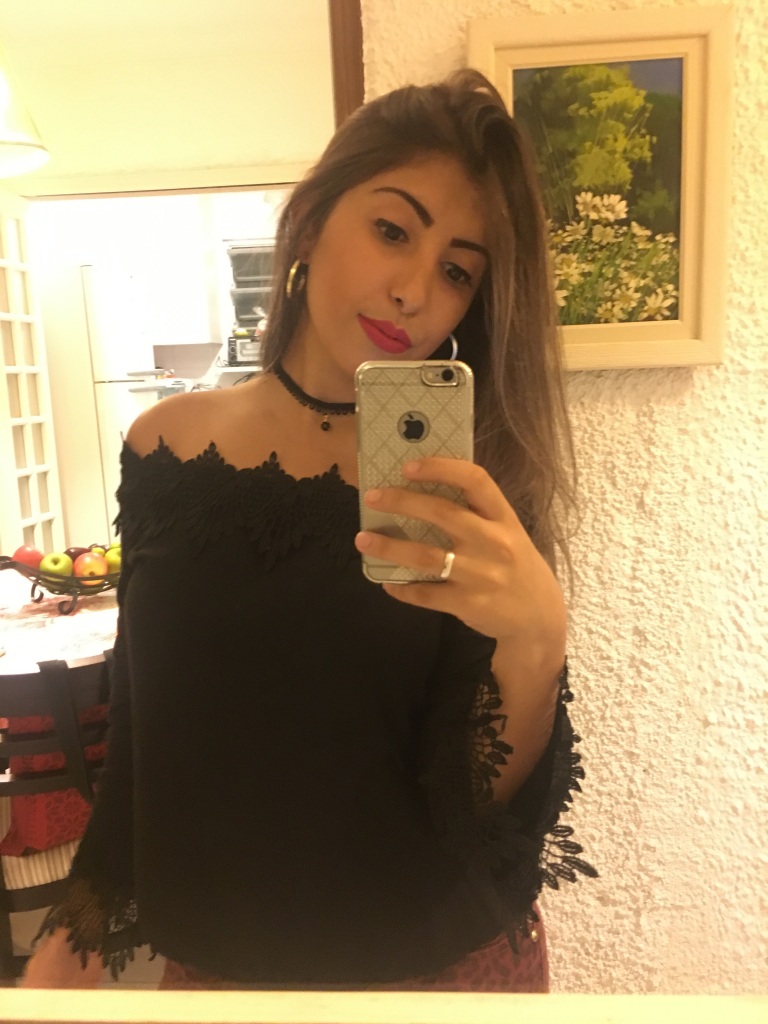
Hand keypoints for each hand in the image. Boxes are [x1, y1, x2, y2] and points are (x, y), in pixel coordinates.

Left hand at [354, 457, 565, 658]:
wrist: (539, 618)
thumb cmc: (515, 566)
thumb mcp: (508, 534)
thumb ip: (476, 515)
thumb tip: (422, 494)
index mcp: (504, 518)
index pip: (475, 480)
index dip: (440, 468)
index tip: (408, 466)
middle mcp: (495, 542)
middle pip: (443, 513)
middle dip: (402, 501)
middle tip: (372, 497)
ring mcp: (482, 575)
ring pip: (426, 556)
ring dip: (390, 546)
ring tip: (363, 539)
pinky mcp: (469, 604)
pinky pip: (426, 594)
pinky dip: (402, 588)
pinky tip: (389, 583)